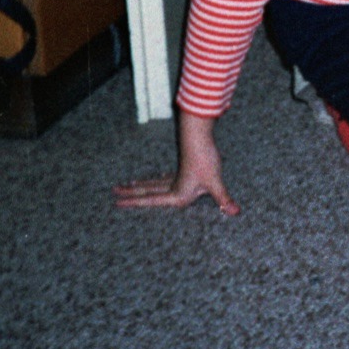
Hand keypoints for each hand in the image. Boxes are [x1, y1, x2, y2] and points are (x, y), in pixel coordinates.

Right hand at [113, 111, 239, 214]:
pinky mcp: (182, 168)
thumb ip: (224, 199)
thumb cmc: (205, 160)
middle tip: (113, 193)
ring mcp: (176, 176)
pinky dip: (154, 180)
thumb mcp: (215, 182)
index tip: (117, 203)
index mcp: (177, 194)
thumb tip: (235, 212)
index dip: (133, 203)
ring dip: (139, 186)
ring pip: (153, 183)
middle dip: (130, 194)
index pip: (150, 201)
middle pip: (147, 191)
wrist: (199, 136)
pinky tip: (154, 179)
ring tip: (126, 185)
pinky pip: (163, 177)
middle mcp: (173, 186)